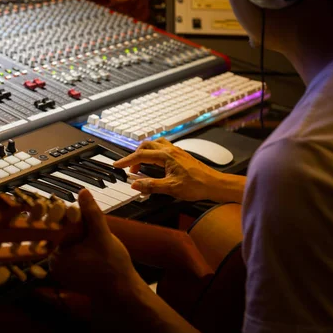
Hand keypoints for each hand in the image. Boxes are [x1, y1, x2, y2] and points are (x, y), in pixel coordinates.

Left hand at [50, 189, 144, 298]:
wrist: (123, 291)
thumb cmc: (113, 266)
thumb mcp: (102, 236)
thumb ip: (92, 214)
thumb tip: (83, 192)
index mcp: (56, 256)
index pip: (56, 228)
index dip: (66, 215)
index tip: (73, 208)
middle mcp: (54, 264)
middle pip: (61, 235)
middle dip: (74, 227)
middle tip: (89, 226)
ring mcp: (61, 270)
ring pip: (67, 243)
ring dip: (78, 235)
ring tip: (94, 239)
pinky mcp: (69, 274)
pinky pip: (72, 253)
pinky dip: (80, 246)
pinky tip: (94, 247)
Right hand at [113, 138, 244, 202]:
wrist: (215, 184)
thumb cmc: (197, 185)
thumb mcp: (171, 188)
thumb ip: (151, 186)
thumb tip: (136, 185)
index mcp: (166, 156)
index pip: (140, 155)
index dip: (126, 161)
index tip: (117, 165)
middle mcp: (170, 150)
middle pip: (146, 145)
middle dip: (134, 155)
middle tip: (130, 168)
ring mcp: (176, 151)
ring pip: (155, 144)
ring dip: (144, 151)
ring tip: (140, 164)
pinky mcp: (180, 155)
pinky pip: (162, 147)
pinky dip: (153, 152)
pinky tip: (155, 163)